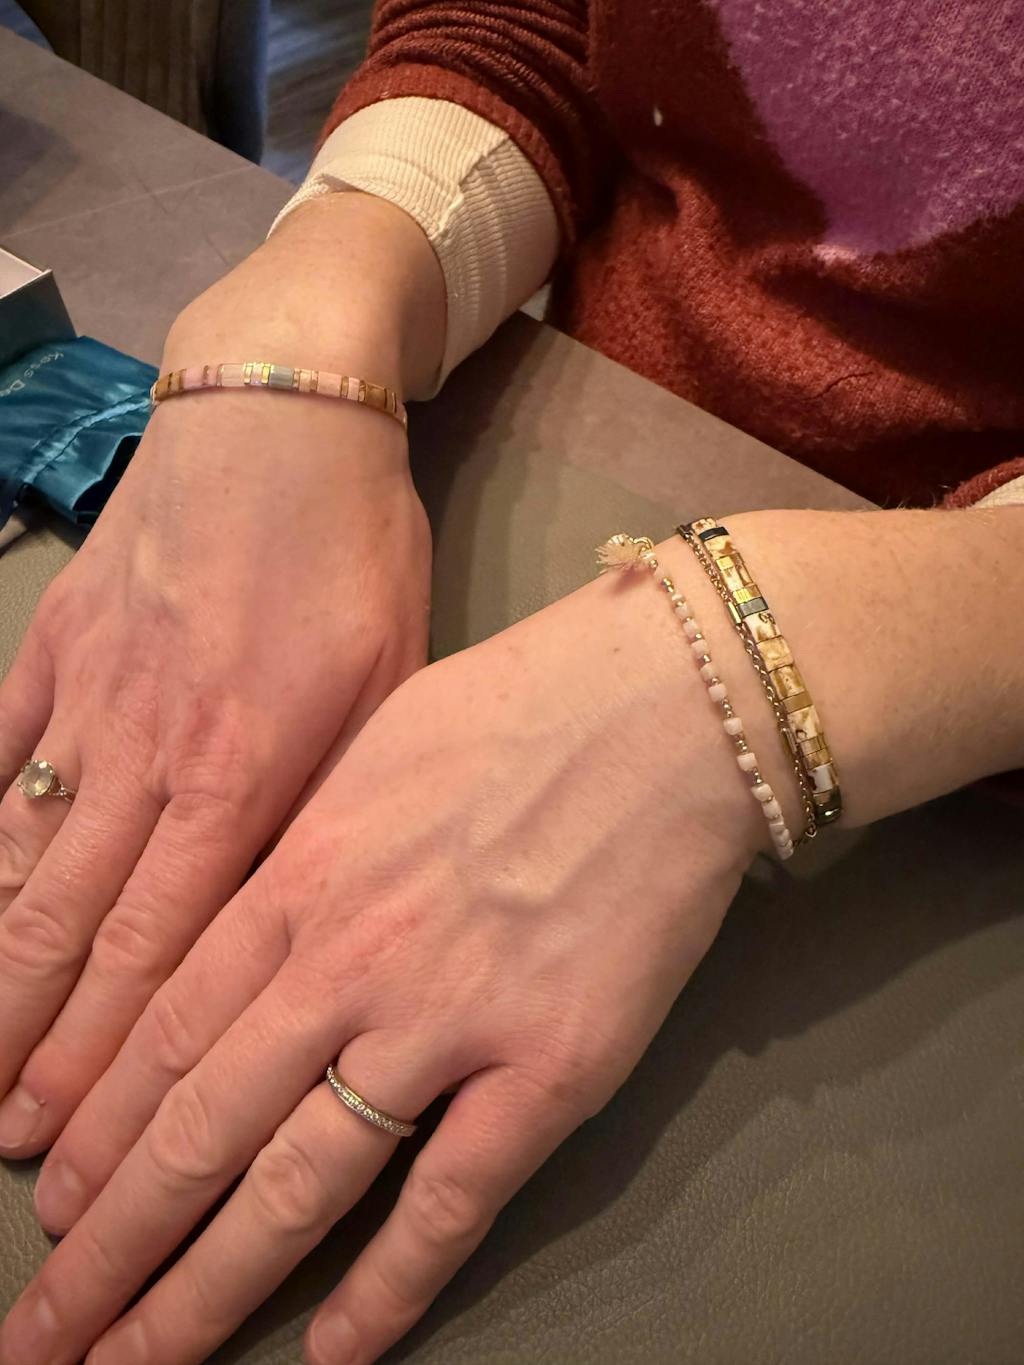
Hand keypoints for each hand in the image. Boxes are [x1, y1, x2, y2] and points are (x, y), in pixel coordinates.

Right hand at [0, 192, 443, 1159]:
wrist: (279, 418)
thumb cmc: (355, 555)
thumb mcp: (393, 678)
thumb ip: (340, 793)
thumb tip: (298, 910)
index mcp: (249, 769)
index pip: (166, 941)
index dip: (113, 1051)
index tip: (70, 1138)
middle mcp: (152, 752)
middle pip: (79, 924)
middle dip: (37, 1043)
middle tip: (6, 1146)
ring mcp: (87, 698)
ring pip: (22, 860)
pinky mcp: (51, 645)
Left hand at [1, 542, 764, 1364]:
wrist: (666, 707)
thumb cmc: (523, 705)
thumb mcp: (369, 750)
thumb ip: (300, 849)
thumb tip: (247, 919)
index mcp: (302, 875)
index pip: (163, 1032)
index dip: (96, 1129)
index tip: (49, 1199)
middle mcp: (351, 958)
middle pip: (200, 1126)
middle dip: (109, 1242)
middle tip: (46, 1329)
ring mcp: (449, 1017)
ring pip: (300, 1181)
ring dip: (204, 1287)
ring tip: (134, 1364)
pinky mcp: (553, 1065)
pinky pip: (453, 1196)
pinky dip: (390, 1284)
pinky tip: (337, 1349)